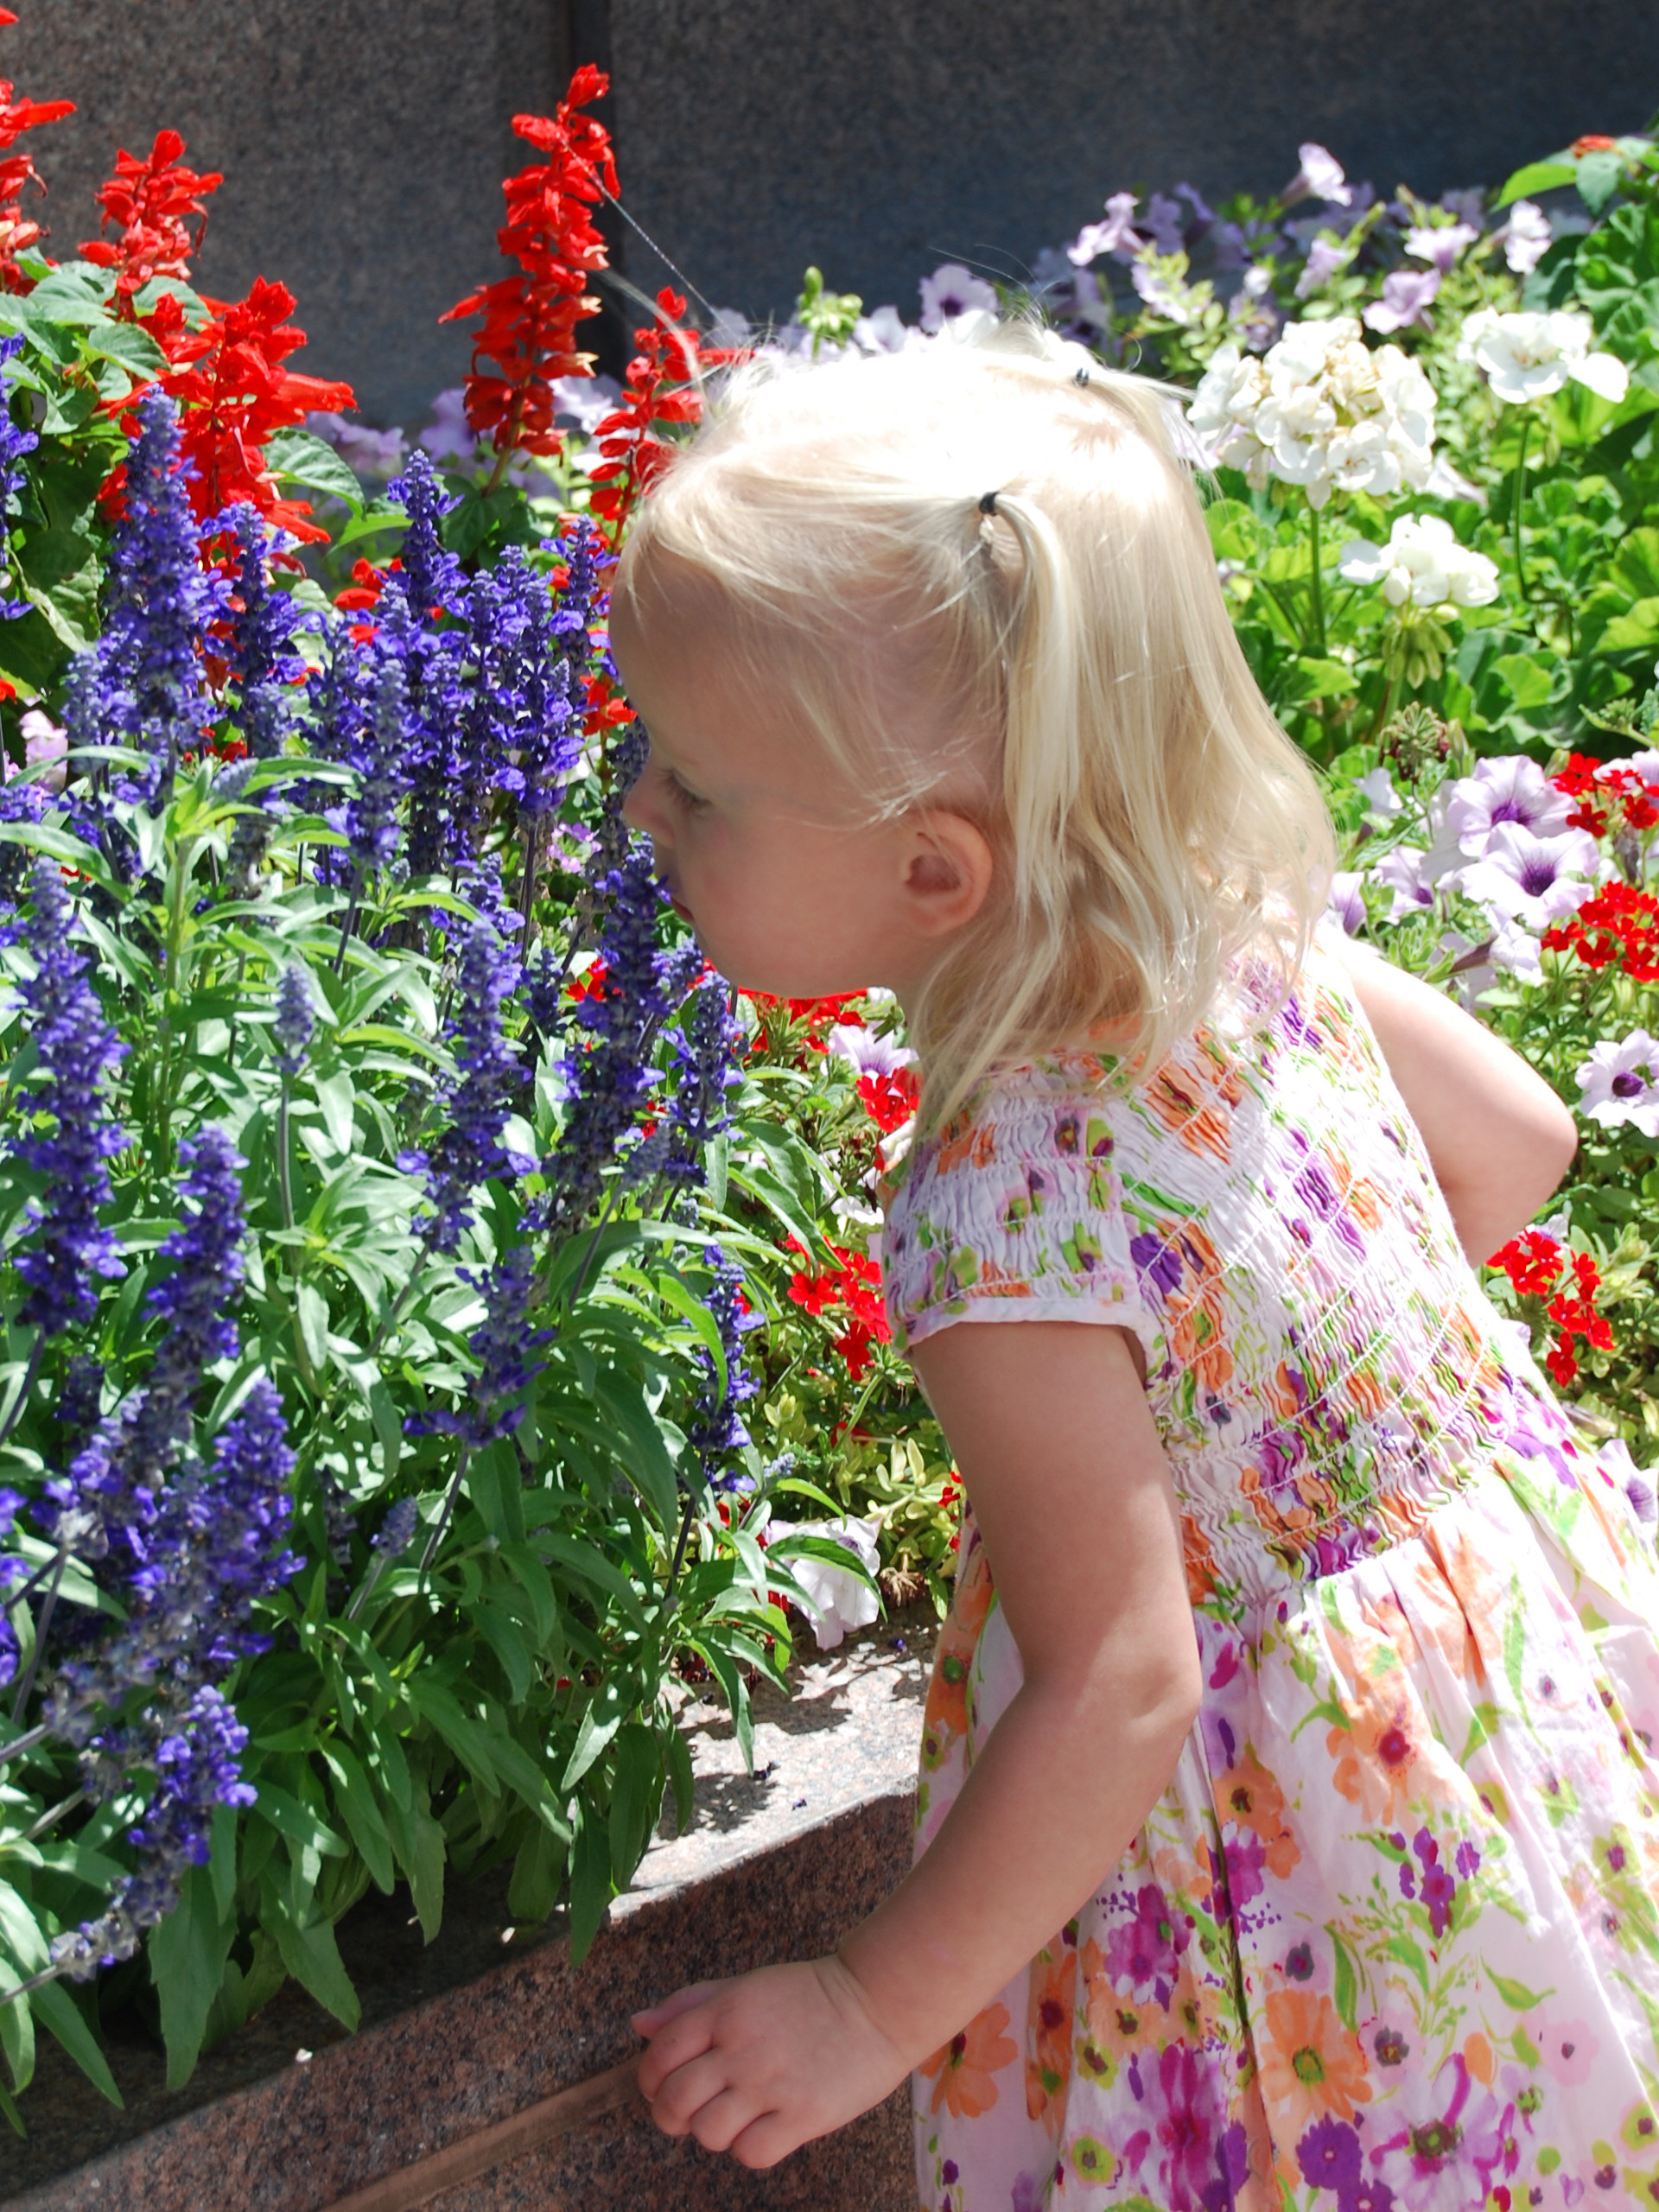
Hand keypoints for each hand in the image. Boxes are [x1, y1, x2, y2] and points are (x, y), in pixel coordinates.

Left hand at [631, 1954, 910, 2167]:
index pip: (660, 2054)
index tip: (662, 2087)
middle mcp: (741, 2046)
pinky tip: (764, 2129)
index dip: (650, 2080)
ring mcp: (771, 2083)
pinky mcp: (803, 2115)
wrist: (878, 2002)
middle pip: (676, 2100)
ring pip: (708, 2132)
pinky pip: (751, 2152)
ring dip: (712, 2133)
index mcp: (725, 2010)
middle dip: (670, 2116)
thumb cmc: (810, 1995)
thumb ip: (691, 2004)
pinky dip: (749, 2148)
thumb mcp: (747, 1986)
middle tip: (689, 2114)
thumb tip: (638, 2023)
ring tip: (732, 2118)